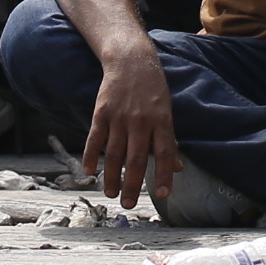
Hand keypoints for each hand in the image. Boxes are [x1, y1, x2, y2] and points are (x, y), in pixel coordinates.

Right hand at [81, 43, 181, 209]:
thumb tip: (176, 167)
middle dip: (132, 184)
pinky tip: (89, 171)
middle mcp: (141, 121)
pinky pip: (95, 138)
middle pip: (137, 159)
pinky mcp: (102, 112)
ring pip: (114, 153)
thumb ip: (169, 140)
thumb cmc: (152, 88)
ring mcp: (120, 117)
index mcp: (162, 121)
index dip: (164, 175)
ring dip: (111, 176)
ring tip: (110, 193)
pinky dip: (91, 156)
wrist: (130, 60)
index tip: (163, 194)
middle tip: (128, 204)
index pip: (165, 153)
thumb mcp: (167, 110)